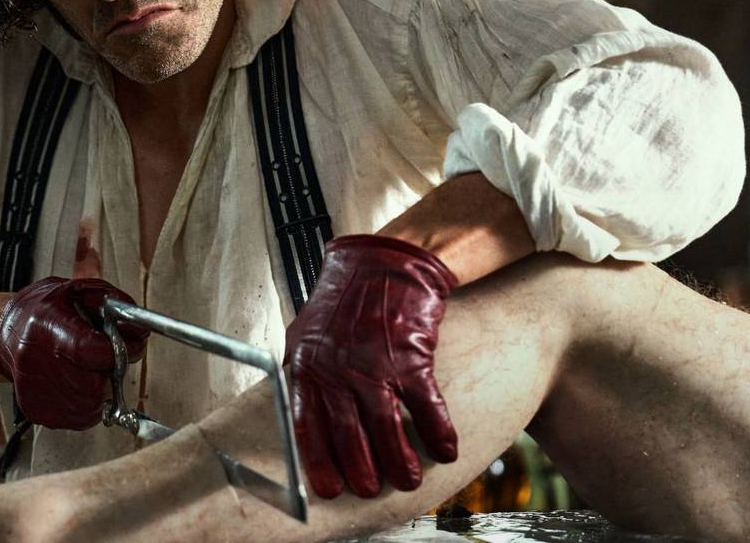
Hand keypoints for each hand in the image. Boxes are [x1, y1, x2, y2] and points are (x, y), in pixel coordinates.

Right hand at [0, 276, 149, 429]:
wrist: (5, 332)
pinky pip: (78, 418)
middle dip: (108, 371)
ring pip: (90, 405)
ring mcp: (34, 391)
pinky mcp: (37, 411)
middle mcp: (36, 362)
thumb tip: (140, 331)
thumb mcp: (80, 291)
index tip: (125, 347)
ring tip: (87, 369)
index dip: (117, 352)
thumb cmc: (44, 310)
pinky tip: (76, 384)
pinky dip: (86, 404)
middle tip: (102, 358)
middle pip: (94, 383)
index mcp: (47, 326)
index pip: (91, 351)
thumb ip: (115, 306)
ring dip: (99, 389)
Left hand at [286, 234, 458, 498]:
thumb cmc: (347, 297)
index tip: (329, 489)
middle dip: (360, 469)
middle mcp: (339, 369)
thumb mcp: (307, 330)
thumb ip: (305, 370)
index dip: (319, 462)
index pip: (307, 426)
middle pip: (348, 434)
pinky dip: (438, 432)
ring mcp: (375, 364)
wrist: (386, 261)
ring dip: (400, 461)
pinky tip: (446, 450)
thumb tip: (303, 409)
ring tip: (407, 480)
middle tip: (370, 489)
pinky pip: (426, 406)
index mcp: (309, 365)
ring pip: (386, 428)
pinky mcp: (411, 356)